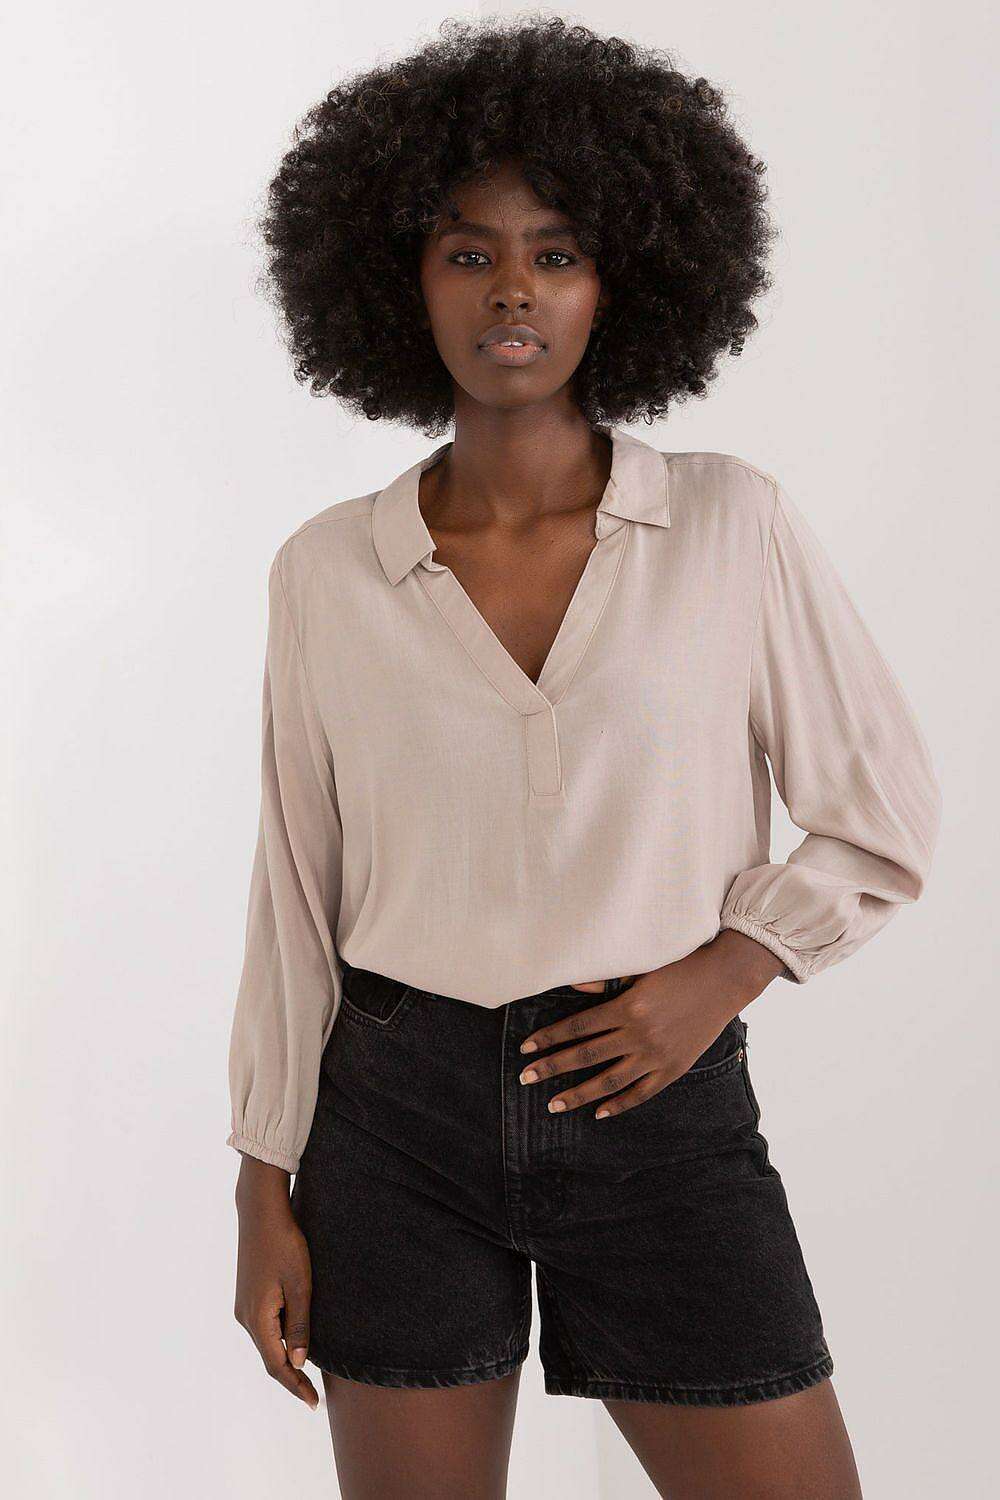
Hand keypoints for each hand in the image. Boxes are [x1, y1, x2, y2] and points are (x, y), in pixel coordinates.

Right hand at [234, 1161, 319, 1409]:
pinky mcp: (247, 1295)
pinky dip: (278, 1340)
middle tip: (313, 1395)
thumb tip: (298, 1361)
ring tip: (306, 1372)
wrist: (260, 1212)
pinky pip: (263, 1327)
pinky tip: (293, 1340)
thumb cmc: (285, 1245)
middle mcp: (245, 1317)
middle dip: (291, 1376)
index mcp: (257, 1319)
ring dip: (284, 1358)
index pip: (277, 1365)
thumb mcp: (300, 1286)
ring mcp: (243, 1306)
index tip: (313, 1403)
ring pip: (265, 1342)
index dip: (295, 1385)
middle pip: (269, 1358)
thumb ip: (300, 1325)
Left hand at [518, 931, 783, 1119]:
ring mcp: (656, 1055)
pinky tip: (599, 1113)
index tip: (525, 1048)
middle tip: (525, 1079)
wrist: (725, 980)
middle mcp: (639, 1035)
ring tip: (553, 1105)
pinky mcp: (674, 1069)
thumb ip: (607, 981)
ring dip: (579, 1094)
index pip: (577, 1027)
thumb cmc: (680, 968)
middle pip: (586, 1056)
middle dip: (552, 1068)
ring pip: (609, 1081)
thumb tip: (571, 985)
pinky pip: (642, 1093)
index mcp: (627, 1007)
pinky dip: (620, 1104)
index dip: (549, 1038)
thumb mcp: (642, 969)